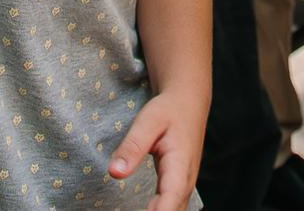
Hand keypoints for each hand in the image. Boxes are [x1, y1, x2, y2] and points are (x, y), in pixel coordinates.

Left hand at [108, 86, 205, 210]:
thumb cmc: (168, 111)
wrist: (189, 103)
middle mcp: (186, 180)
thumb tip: (114, 173)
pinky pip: (172, 209)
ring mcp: (184, 186)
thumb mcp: (148, 121)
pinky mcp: (178, 188)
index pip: (171, 197)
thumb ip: (132, 147)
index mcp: (180, 164)